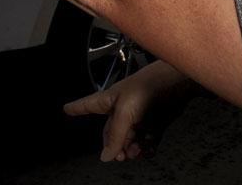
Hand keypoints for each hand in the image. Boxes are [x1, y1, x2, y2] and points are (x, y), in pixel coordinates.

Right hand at [63, 61, 197, 161]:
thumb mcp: (125, 112)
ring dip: (132, 149)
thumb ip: (115, 136)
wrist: (175, 84)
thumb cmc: (146, 88)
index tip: (66, 109)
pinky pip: (147, 140)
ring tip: (137, 151)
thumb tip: (106, 157)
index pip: (88, 105)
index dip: (77, 108)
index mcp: (110, 100)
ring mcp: (138, 115)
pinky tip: (149, 150)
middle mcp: (123, 108)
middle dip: (114, 145)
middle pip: (112, 132)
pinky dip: (148, 147)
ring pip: (129, 139)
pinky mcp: (154, 121)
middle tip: (120, 156)